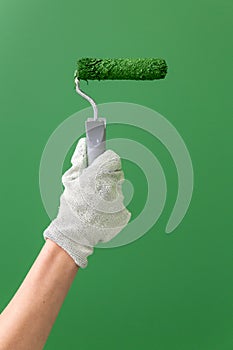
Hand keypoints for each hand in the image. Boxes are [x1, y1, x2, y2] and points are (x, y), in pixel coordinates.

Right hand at [43, 138, 130, 267]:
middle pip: (117, 174)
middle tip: (95, 190)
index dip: (108, 162)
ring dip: (110, 195)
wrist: (73, 234)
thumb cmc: (70, 206)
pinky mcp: (124, 214)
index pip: (113, 158)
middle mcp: (110, 186)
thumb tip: (84, 143)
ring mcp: (118, 201)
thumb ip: (78, 160)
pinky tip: (102, 214)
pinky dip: (114, 209)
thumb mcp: (69, 180)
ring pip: (119, 191)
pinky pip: (122, 206)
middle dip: (108, 179)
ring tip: (96, 205)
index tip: (103, 167)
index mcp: (96, 175)